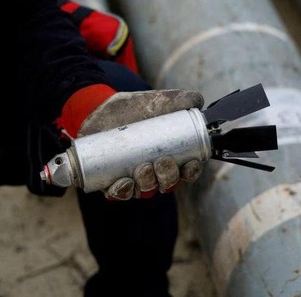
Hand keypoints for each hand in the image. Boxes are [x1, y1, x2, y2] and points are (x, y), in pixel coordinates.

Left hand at [78, 89, 204, 199]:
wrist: (102, 107)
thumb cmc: (135, 107)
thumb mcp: (157, 101)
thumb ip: (179, 99)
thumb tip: (198, 101)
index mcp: (171, 157)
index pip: (186, 171)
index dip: (191, 172)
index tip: (189, 164)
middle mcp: (154, 173)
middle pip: (167, 184)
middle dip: (168, 178)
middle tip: (162, 162)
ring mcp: (133, 179)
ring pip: (144, 191)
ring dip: (147, 184)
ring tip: (143, 168)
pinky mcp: (110, 181)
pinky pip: (117, 194)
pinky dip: (121, 192)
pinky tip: (124, 182)